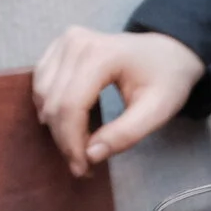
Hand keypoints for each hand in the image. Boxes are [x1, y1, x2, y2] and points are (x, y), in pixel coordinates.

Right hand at [33, 28, 204, 176]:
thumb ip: (125, 134)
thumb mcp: (157, 111)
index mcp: (101, 54)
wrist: (169, 51)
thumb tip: (91, 155)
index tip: (83, 169)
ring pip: (43, 94)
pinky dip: (51, 109)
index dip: (71, 142)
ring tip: (79, 147)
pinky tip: (70, 125)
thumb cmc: (167, 79)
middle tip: (82, 165)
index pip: (71, 105)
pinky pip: (42, 83)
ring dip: (55, 127)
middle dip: (64, 140)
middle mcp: (76, 42)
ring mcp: (65, 41)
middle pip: (54, 102)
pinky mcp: (59, 46)